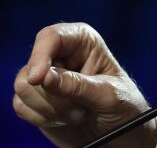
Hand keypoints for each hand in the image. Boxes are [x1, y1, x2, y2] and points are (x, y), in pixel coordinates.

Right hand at [12, 22, 156, 147]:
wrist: (118, 132)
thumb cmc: (122, 106)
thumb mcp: (107, 94)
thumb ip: (77, 85)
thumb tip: (43, 77)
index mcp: (83, 41)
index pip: (52, 36)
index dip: (40, 55)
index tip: (37, 79)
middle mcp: (61, 54)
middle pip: (32, 66)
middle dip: (54, 95)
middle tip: (80, 108)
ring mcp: (46, 77)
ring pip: (24, 88)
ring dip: (50, 109)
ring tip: (77, 114)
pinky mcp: (36, 98)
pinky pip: (21, 106)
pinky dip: (42, 118)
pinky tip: (64, 120)